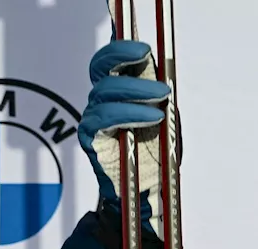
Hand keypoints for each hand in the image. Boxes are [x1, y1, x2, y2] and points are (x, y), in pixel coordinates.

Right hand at [78, 39, 172, 238]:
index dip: (120, 47)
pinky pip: (104, 118)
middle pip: (100, 69)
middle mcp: (103, 102)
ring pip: (104, 92)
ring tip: (162, 96)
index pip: (112, 62)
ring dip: (135, 90)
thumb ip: (161, 100)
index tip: (142, 45)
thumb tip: (164, 76)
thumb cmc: (156, 156)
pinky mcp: (91, 138)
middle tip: (146, 56)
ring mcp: (95, 119)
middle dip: (121, 56)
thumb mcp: (167, 122)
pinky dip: (129, 114)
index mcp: (120, 94)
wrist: (148, 193)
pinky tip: (151, 116)